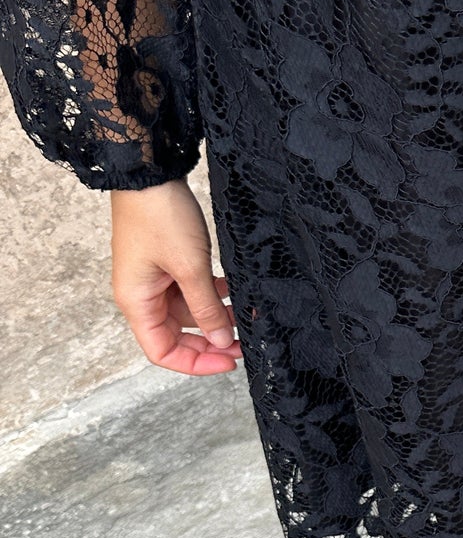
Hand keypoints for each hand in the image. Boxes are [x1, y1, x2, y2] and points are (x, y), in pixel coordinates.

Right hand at [110, 178, 241, 375]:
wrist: (152, 174)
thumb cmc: (159, 216)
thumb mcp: (190, 268)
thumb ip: (207, 308)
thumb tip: (222, 341)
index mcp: (137, 303)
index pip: (162, 352)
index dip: (196, 363)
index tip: (229, 361)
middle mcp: (143, 295)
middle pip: (179, 335)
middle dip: (212, 341)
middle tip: (246, 342)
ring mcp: (156, 279)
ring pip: (191, 311)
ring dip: (218, 315)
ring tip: (249, 314)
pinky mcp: (169, 263)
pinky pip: (194, 289)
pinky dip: (215, 293)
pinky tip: (237, 289)